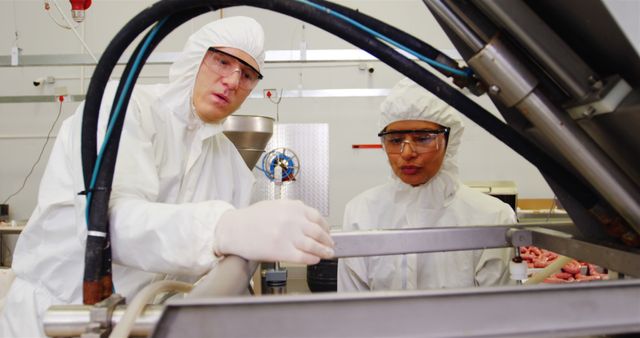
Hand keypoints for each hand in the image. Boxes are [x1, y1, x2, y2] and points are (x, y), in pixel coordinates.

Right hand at [213, 199, 334, 264]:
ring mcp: (288, 236)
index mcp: (292, 207)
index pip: (318, 217)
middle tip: (330, 245)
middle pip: (319, 232)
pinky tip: (315, 260)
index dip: (326, 227)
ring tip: (327, 254)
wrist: (234, 229)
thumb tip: (309, 218)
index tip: (328, 232)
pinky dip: (312, 259)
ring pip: (314, 246)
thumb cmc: (251, 218)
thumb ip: (293, 210)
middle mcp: (292, 220)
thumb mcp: (275, 205)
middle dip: (328, 240)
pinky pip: (304, 256)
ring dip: (324, 251)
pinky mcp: (281, 251)